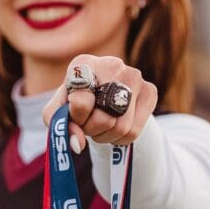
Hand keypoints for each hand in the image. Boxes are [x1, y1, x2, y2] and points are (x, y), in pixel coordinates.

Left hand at [41, 54, 157, 152]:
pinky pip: (134, 132)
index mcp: (83, 64)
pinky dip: (119, 139)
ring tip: (98, 125)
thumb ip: (59, 124)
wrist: (102, 97)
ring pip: (121, 128)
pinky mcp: (150, 91)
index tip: (75, 114)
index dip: (76, 118)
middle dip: (91, 129)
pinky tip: (113, 127)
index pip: (81, 102)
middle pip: (103, 119)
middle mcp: (112, 64)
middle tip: (86, 123)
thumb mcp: (59, 111)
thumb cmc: (74, 103)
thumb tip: (78, 144)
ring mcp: (135, 77)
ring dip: (104, 135)